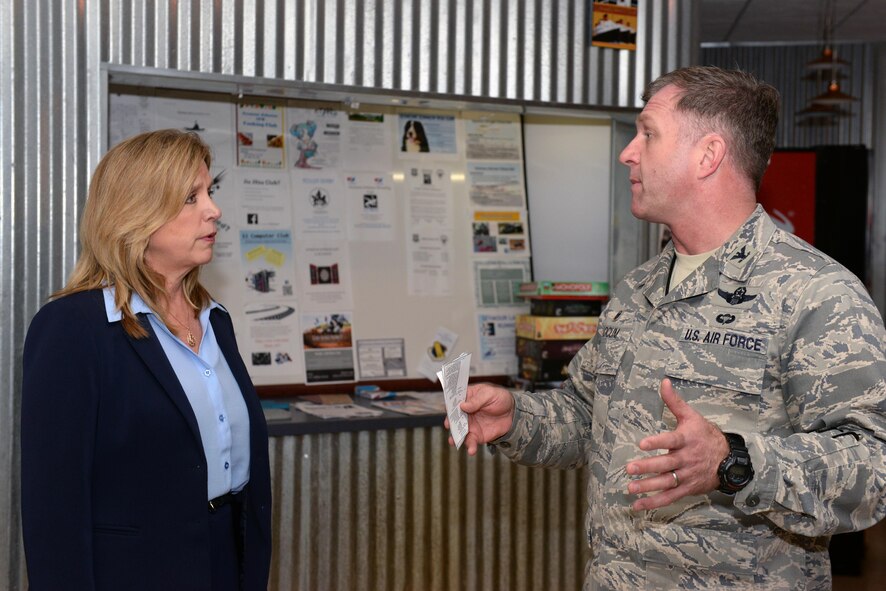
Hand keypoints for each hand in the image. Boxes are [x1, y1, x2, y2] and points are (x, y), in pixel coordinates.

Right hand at [444, 383, 514, 455]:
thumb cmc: (500, 399)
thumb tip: (462, 406)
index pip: (454, 401)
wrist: (513, 413)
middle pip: (454, 418)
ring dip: (455, 437)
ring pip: (459, 432)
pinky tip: (471, 450)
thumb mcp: (489, 394)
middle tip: (449, 426)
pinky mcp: (477, 436)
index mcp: (466, 398)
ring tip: (454, 442)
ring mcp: (470, 425)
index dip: (450, 405)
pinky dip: (470, 446)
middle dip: (450, 422)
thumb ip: (476, 400)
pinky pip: (471, 442)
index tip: (448, 410)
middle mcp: (465, 413)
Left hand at [625, 378, 728, 510]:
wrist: (729, 460)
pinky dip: (654, 502)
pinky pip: (670, 497)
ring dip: (648, 487)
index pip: (671, 440)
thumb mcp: (692, 416)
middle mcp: (686, 459)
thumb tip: (663, 381)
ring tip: (630, 488)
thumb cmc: (706, 435)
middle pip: (665, 464)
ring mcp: (687, 475)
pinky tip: (638, 505)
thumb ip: (674, 401)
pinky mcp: (687, 488)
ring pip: (666, 482)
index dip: (657, 442)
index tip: (642, 443)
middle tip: (629, 468)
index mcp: (686, 439)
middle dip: (647, 467)